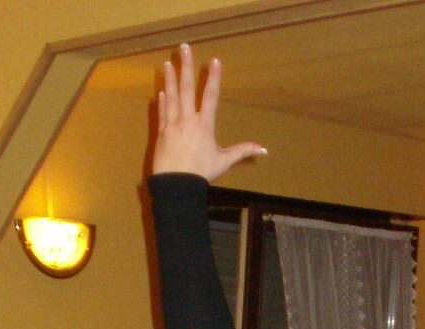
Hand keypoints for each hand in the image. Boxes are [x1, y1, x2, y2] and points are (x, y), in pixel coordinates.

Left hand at [153, 45, 267, 179]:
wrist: (177, 185)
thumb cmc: (201, 174)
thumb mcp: (223, 162)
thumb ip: (242, 151)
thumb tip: (263, 149)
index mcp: (204, 125)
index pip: (211, 96)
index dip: (214, 78)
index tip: (214, 60)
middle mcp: (188, 120)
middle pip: (187, 89)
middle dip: (186, 67)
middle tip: (183, 47)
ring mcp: (173, 124)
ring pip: (171, 96)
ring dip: (170, 79)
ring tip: (168, 64)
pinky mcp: (162, 132)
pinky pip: (162, 112)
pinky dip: (162, 101)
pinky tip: (161, 91)